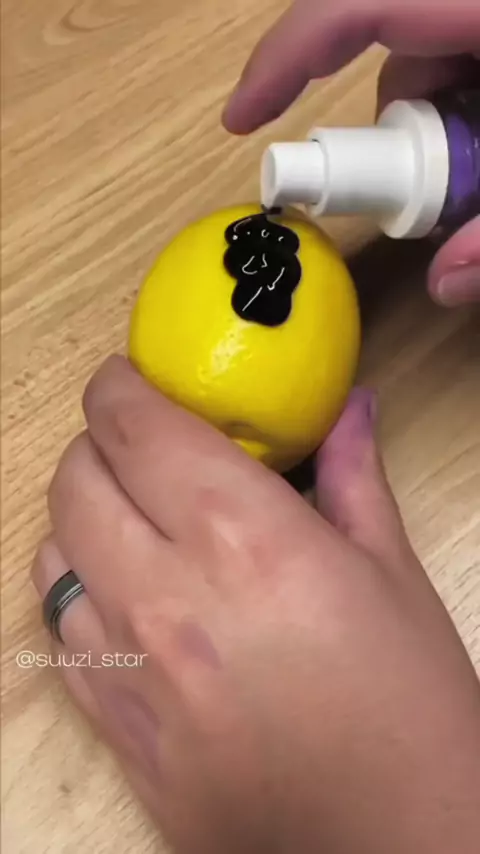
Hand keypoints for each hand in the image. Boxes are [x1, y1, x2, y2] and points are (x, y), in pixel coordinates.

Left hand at [32, 356, 479, 853]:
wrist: (395, 847)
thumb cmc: (411, 704)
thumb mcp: (393, 573)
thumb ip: (353, 474)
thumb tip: (352, 406)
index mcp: (243, 538)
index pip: (134, 428)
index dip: (118, 387)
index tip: (128, 379)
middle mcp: (167, 594)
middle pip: (75, 480)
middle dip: (97, 444)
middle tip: (138, 447)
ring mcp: (128, 670)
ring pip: (51, 555)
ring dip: (82, 519)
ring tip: (131, 520)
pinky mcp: (117, 730)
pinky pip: (60, 637)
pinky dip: (80, 595)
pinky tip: (128, 601)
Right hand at [222, 0, 479, 307]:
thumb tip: (441, 284)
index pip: (356, 6)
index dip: (285, 57)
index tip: (240, 121)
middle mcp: (472, 5)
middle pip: (389, 49)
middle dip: (388, 134)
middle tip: (433, 204)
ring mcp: (478, 18)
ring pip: (421, 65)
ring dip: (425, 133)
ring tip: (477, 188)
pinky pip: (447, 65)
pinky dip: (446, 119)